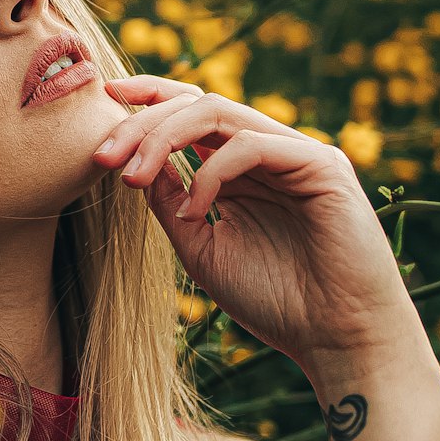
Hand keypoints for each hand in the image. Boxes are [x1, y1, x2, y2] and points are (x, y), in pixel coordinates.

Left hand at [92, 79, 423, 387]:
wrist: (339, 341)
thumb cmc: (277, 303)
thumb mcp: (202, 247)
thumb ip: (171, 202)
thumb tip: (133, 162)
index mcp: (243, 168)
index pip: (192, 113)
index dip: (148, 99)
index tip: (102, 103)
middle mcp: (270, 152)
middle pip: (197, 104)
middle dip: (142, 123)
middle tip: (101, 155)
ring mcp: (298, 154)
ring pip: (219, 113)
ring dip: (164, 137)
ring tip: (131, 176)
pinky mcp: (321, 165)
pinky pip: (250, 146)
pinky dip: (211, 174)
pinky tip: (196, 212)